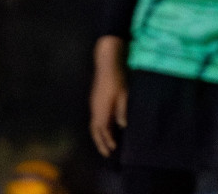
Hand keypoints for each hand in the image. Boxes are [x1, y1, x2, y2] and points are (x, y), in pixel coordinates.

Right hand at [90, 36, 127, 156]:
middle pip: (95, 130)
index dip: (106, 141)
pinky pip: (95, 119)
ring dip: (99, 136)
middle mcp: (94, 110)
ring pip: (94, 125)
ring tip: (106, 144)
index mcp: (100, 110)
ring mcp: (93, 105)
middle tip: (107, 153)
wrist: (106, 64)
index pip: (102, 131)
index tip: (112, 151)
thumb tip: (121, 126)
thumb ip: (121, 111)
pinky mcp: (95, 101)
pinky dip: (99, 128)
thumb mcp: (123, 95)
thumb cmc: (117, 79)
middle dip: (100, 143)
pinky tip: (105, 128)